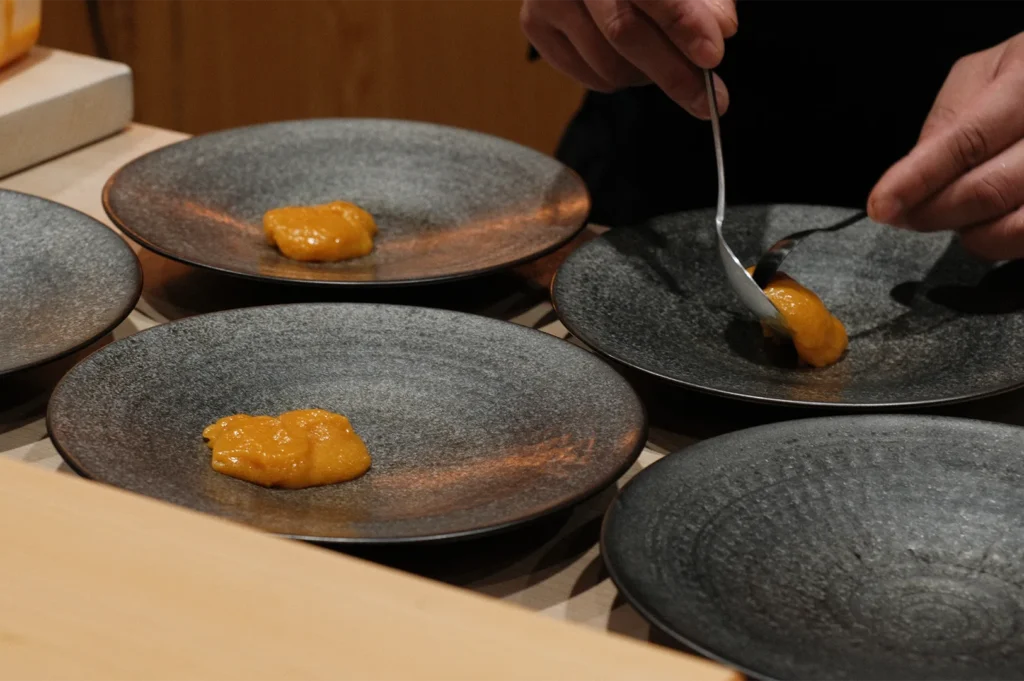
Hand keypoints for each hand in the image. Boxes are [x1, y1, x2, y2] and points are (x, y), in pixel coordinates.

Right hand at [520, 0, 735, 117]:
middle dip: (672, 71)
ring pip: (606, 63)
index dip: (682, 23)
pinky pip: (588, 76)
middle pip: (623, 32)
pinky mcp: (534, 25)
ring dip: (647, 76)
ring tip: (666, 62)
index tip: (712, 56)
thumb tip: (722, 29)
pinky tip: (631, 59)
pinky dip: (620, 78)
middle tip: (708, 100)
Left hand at [868, 33, 1023, 259]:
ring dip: (972, 232)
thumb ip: (948, 120)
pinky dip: (998, 240)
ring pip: (1014, 227)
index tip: (881, 205)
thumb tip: (912, 175)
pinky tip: (988, 222)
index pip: (968, 141)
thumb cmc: (1022, 77)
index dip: (918, 178)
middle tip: (904, 215)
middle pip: (988, 191)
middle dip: (932, 212)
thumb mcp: (983, 75)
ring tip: (955, 211)